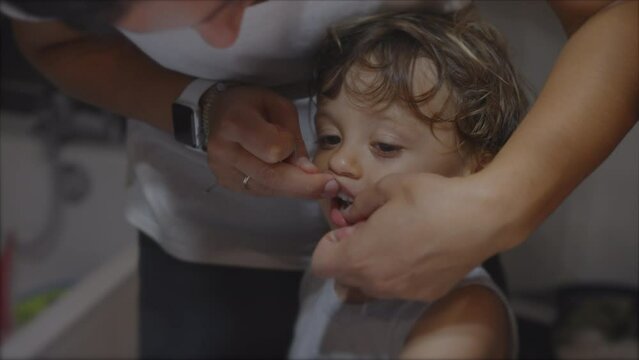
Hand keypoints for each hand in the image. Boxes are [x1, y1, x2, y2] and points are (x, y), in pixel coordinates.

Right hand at [206, 85, 337, 197]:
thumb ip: (294, 137)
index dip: (293, 153)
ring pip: (268, 189)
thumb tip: (308, 172)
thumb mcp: (279, 107)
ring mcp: (222, 170)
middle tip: (331, 188)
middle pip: (271, 177)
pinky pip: (261, 191)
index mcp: (235, 122)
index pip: (272, 150)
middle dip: (305, 186)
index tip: (307, 156)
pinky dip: (280, 187)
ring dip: (294, 187)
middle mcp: (223, 150)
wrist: (220, 113)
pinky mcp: (226, 183)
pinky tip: (288, 177)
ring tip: (311, 179)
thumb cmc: (253, 105)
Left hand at [311, 172, 527, 300]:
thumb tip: (349, 215)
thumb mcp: (388, 188)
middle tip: (371, 229)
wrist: (481, 219)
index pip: (321, 263)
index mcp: (360, 256)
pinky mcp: (423, 294)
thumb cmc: (432, 199)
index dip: (329, 243)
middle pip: (344, 276)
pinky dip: (398, 271)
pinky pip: (397, 287)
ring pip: (370, 283)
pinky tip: (418, 248)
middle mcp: (377, 282)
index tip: (349, 227)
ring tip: (396, 237)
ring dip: (372, 264)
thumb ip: (360, 204)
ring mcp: (400, 291)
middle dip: (349, 254)